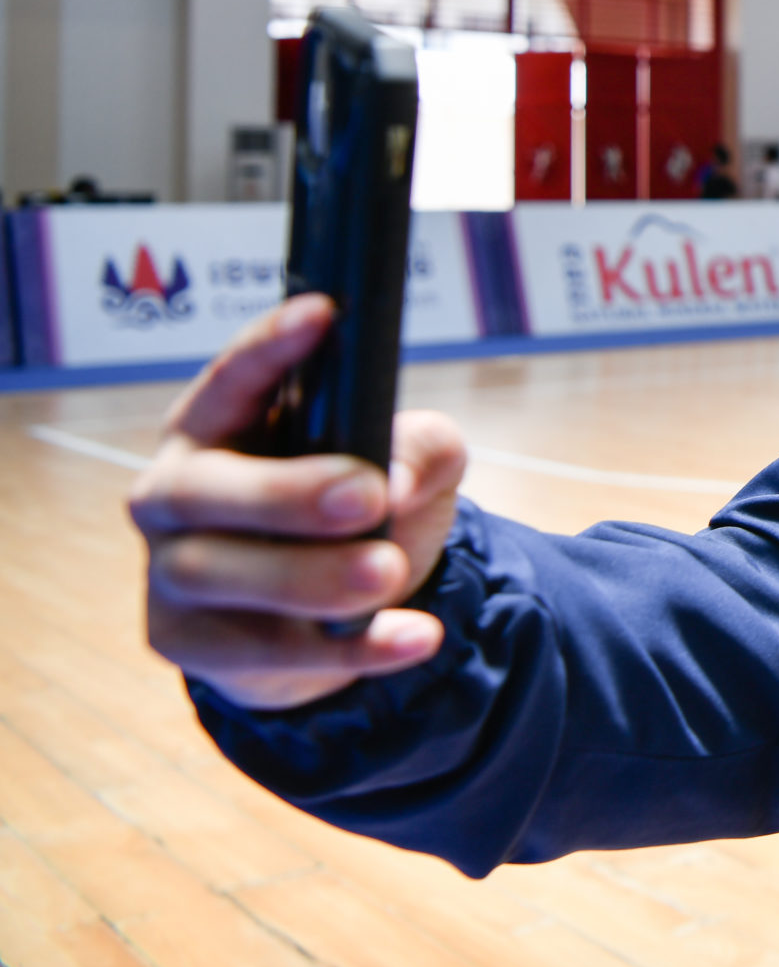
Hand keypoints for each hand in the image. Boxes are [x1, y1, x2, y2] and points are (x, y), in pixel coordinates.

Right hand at [129, 294, 467, 709]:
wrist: (324, 620)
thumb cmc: (355, 514)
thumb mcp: (403, 468)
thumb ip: (420, 447)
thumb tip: (401, 474)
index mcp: (219, 425)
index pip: (233, 377)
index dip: (271, 347)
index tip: (324, 314)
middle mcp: (175, 491)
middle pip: (204, 489)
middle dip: (286, 492)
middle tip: (368, 495)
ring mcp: (171, 570)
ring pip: (221, 574)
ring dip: (310, 576)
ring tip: (387, 573)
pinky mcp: (188, 643)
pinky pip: (262, 651)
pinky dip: (348, 648)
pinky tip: (413, 636)